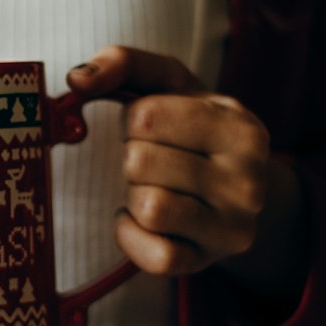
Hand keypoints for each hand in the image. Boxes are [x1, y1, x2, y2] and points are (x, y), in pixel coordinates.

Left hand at [67, 46, 308, 303]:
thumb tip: (77, 79)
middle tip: (155, 161)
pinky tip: (141, 220)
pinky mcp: (205, 262)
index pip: (146, 116)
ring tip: (152, 187)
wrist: (236, 192)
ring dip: (133, 196)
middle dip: (133, 158)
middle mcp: (248, 179)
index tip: (154, 127)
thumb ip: (124, 63)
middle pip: (140, 162)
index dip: (134, 119)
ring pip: (149, 208)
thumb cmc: (193, 129)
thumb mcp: (170, 85)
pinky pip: (153, 255)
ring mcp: (231, 227)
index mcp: (240, 127)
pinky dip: (132, 235)